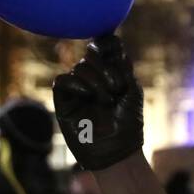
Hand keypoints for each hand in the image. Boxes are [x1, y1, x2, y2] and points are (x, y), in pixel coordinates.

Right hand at [52, 34, 143, 170]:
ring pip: (79, 68)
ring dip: (95, 80)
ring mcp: (79, 89)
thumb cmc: (128, 122)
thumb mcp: (132, 91)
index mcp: (113, 74)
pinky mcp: (64, 101)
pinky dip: (76, 84)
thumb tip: (113, 44)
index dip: (107, 43)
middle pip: (91, 55)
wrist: (117, 150)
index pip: (105, 49)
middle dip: (105, 68)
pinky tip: (87, 96)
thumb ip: (122, 67)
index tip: (112, 45)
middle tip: (116, 88)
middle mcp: (95, 79)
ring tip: (106, 100)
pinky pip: (62, 81)